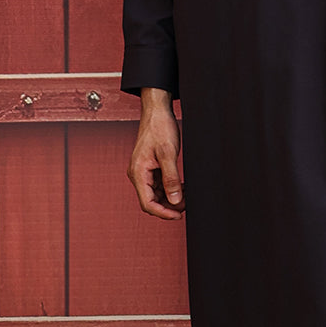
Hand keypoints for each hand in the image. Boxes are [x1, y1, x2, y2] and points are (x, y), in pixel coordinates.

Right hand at [127, 88, 184, 219]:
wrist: (157, 111)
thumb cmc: (160, 128)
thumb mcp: (168, 153)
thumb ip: (171, 179)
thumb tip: (175, 201)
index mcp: (138, 173)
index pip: (148, 203)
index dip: (163, 213)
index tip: (178, 215)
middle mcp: (138, 174)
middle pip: (151, 201)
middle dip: (168, 206)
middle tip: (186, 205)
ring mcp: (144, 171)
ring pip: (156, 194)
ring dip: (170, 197)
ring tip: (187, 196)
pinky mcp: (150, 167)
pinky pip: (159, 184)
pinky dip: (170, 188)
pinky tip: (182, 187)